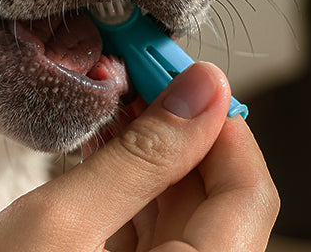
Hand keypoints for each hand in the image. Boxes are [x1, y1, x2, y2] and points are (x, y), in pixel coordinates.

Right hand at [0, 62, 277, 251]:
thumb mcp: (60, 222)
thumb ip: (140, 156)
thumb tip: (203, 91)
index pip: (250, 195)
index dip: (222, 124)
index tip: (187, 75)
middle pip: (218, 201)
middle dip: (183, 130)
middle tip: (144, 75)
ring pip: (184, 214)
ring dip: (155, 153)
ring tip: (117, 103)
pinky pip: (152, 235)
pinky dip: (132, 186)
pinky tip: (105, 146)